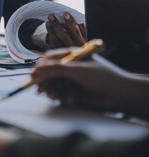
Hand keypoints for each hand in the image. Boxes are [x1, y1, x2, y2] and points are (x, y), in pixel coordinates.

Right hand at [31, 50, 148, 115]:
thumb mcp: (78, 71)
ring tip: (59, 97)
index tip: (34, 75)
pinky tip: (70, 99)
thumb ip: (57, 70)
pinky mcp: (73, 92)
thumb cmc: (105, 77)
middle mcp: (70, 67)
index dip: (41, 67)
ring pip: (54, 85)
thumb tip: (37, 69)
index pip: (50, 59)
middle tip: (42, 89)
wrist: (121, 95)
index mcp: (71, 56)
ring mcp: (72, 80)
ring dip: (54, 91)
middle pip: (49, 73)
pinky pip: (61, 94)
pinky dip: (63, 97)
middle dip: (46, 82)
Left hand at [46, 12, 85, 47]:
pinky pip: (52, 43)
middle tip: (51, 16)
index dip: (70, 22)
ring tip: (48, 21)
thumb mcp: (84, 34)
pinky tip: (49, 27)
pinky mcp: (58, 52)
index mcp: (82, 42)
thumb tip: (72, 17)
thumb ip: (81, 27)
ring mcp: (65, 51)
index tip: (65, 14)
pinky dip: (50, 34)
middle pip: (64, 36)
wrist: (78, 51)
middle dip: (57, 25)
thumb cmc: (80, 38)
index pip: (76, 31)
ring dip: (51, 29)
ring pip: (56, 40)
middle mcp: (73, 48)